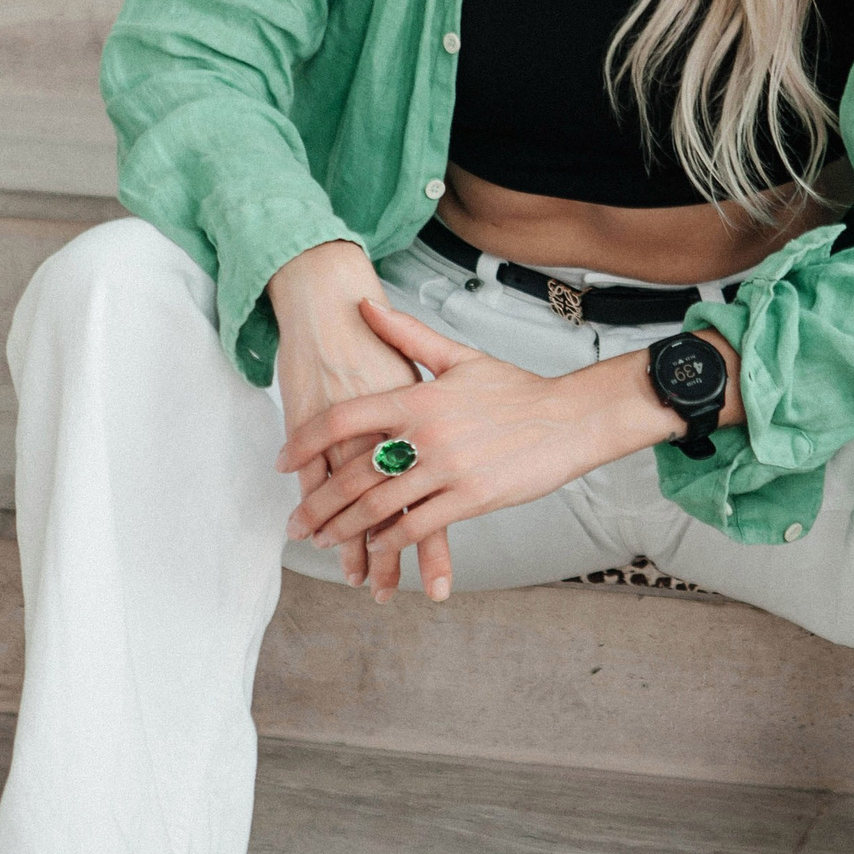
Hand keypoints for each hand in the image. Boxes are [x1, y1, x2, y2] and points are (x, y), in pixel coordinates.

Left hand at [277, 294, 675, 598]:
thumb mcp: (459, 357)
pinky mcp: (470, 499)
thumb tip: (364, 306)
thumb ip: (407, 335)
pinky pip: (417, 525)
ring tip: (325, 541)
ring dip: (346, 529)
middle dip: (318, 504)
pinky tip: (375, 547)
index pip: (343, 420)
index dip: (305, 442)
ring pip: (379, 506)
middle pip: (353, 473)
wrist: (569, 418)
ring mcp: (448, 469)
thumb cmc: (514, 388)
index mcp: (418, 397)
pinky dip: (390, 539)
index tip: (284, 462)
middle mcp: (426, 434)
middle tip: (296, 523)